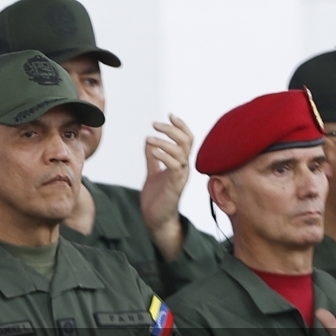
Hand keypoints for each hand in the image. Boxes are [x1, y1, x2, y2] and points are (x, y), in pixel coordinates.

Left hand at [140, 113, 193, 260]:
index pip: (186, 140)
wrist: (155, 220)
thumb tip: (148, 140)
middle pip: (186, 142)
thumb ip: (152, 158)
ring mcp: (181, 177)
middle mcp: (184, 168)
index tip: (169, 115)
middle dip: (172, 130)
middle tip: (155, 124)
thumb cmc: (156, 198)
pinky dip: (165, 157)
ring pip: (180, 153)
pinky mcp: (176, 187)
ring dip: (164, 143)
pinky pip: (175, 168)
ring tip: (150, 138)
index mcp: (180, 163)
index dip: (180, 126)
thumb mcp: (152, 173)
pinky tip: (153, 152)